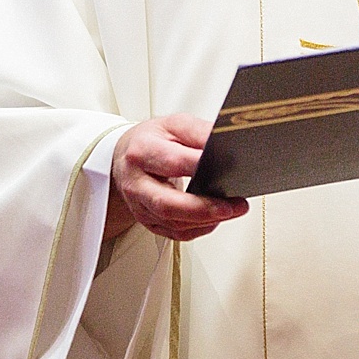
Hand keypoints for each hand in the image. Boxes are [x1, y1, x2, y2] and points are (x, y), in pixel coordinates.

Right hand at [105, 114, 248, 243]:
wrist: (125, 158)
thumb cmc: (151, 141)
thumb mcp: (175, 125)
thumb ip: (199, 132)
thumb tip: (225, 145)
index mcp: (142, 152)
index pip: (173, 162)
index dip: (199, 166)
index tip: (227, 167)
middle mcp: (137, 183)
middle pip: (168, 204)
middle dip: (204, 208)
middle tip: (232, 205)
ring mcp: (140, 206)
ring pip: (173, 223)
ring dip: (207, 220)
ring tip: (232, 209)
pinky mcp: (148, 222)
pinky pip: (175, 233)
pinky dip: (199, 228)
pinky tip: (214, 218)